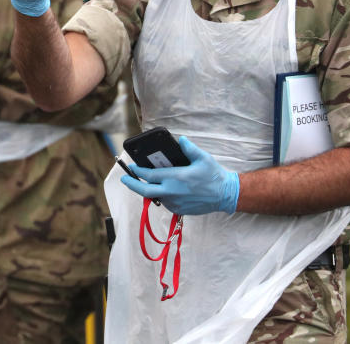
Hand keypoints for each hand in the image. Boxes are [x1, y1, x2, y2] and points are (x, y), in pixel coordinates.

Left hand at [120, 136, 239, 214]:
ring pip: (155, 197)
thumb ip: (189, 148)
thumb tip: (181, 140)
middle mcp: (172, 192)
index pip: (150, 175)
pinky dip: (159, 196)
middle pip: (145, 190)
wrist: (225, 195)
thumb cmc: (214, 175)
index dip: (138, 171)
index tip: (131, 167)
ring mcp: (175, 203)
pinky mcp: (179, 210)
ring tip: (143, 181)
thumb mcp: (203, 158)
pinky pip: (164, 203)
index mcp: (176, 178)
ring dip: (147, 189)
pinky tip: (160, 189)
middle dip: (132, 184)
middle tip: (124, 179)